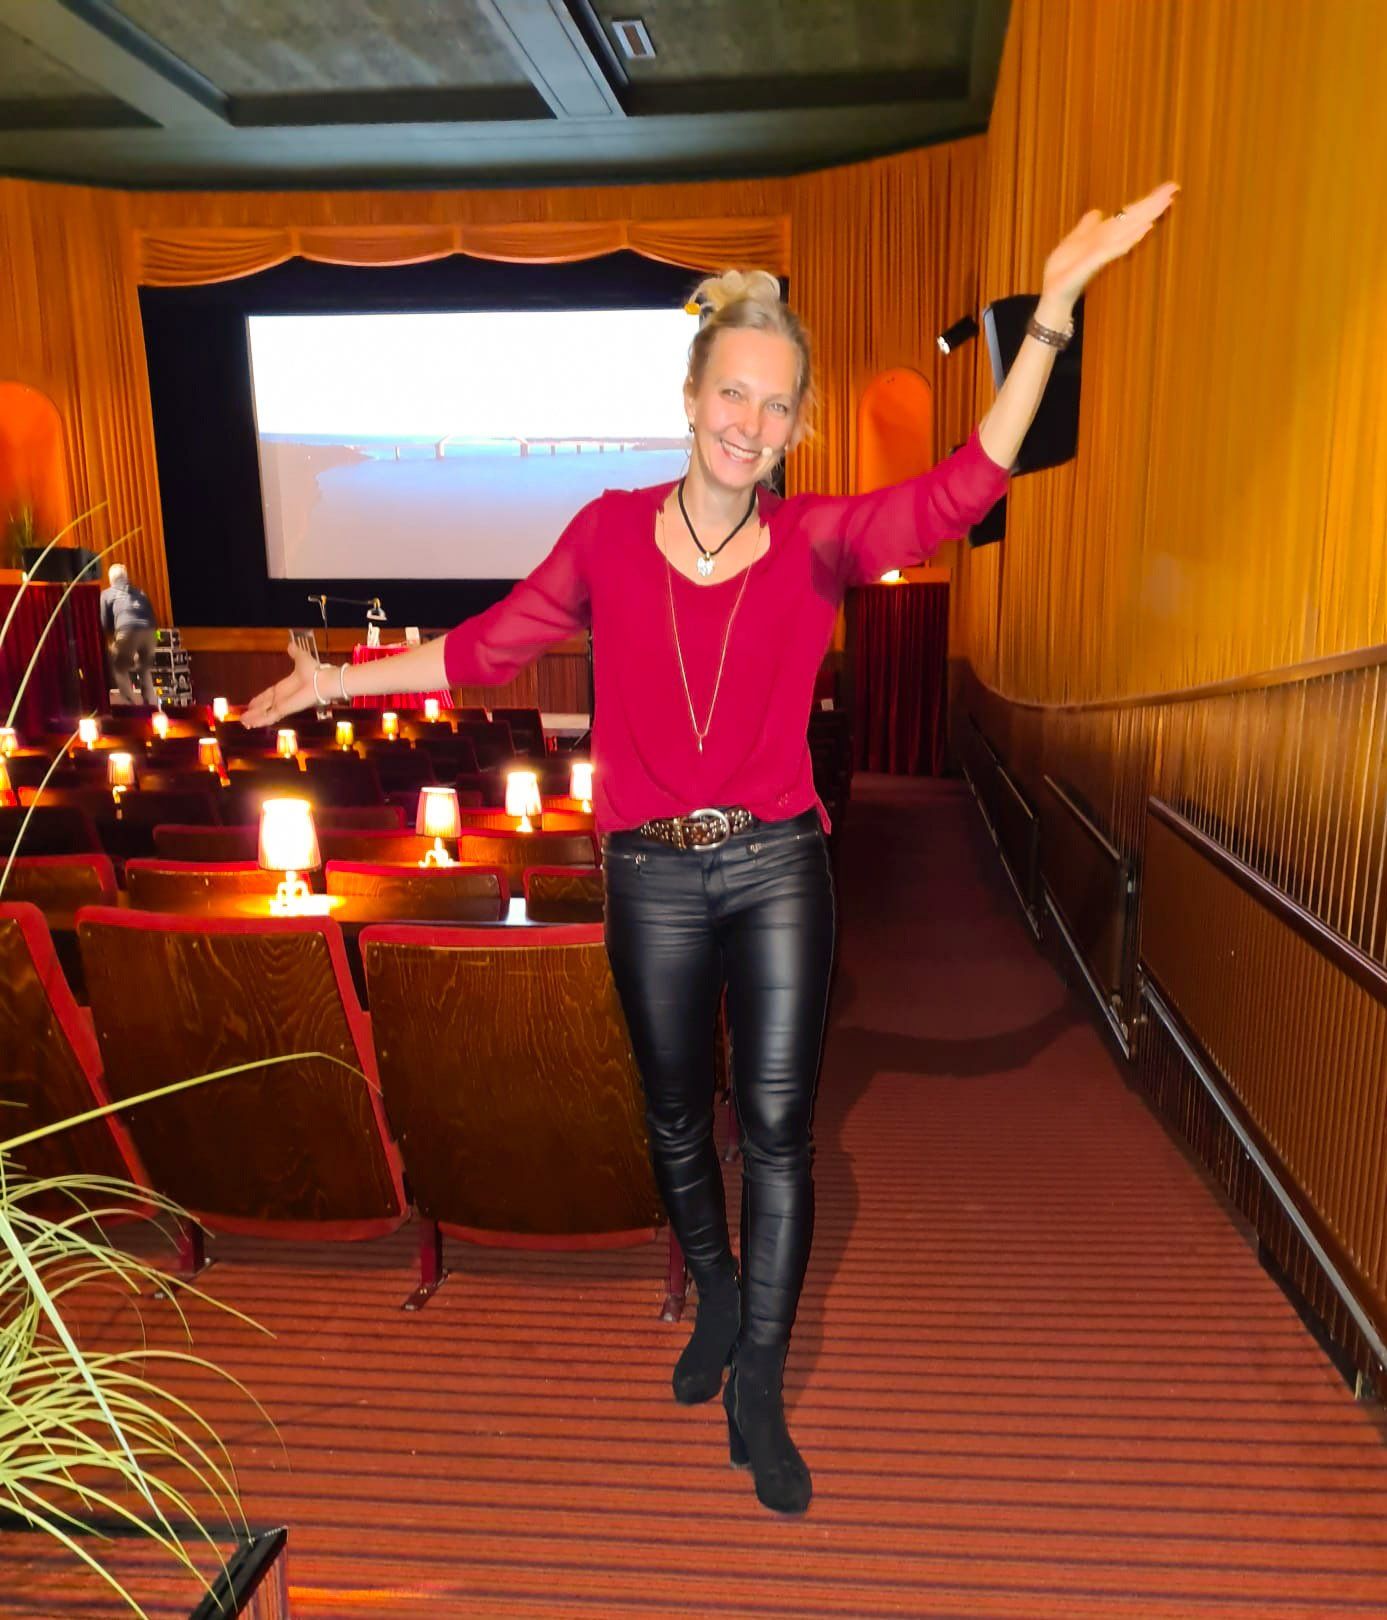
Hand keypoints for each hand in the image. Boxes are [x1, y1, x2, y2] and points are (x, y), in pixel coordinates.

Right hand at [240, 637, 323, 728]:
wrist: (321, 681)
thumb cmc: (314, 671)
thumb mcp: (301, 659)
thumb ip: (294, 653)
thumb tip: (290, 645)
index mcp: (284, 687)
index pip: (268, 695)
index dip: (259, 700)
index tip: (251, 703)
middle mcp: (282, 698)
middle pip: (264, 706)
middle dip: (254, 712)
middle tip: (244, 717)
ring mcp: (283, 705)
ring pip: (264, 713)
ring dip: (253, 718)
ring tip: (243, 722)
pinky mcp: (284, 710)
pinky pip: (269, 716)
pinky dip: (259, 720)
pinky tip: (251, 724)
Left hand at [1041, 181, 1180, 306]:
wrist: (1053, 295)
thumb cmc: (1064, 272)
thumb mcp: (1074, 242)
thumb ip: (1087, 227)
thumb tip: (1098, 212)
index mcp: (1104, 236)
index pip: (1128, 215)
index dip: (1146, 202)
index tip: (1167, 189)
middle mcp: (1108, 243)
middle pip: (1133, 219)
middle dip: (1152, 204)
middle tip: (1174, 188)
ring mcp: (1103, 253)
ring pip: (1129, 230)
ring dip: (1146, 216)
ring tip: (1165, 202)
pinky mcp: (1094, 263)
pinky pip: (1115, 248)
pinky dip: (1130, 238)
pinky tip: (1145, 229)